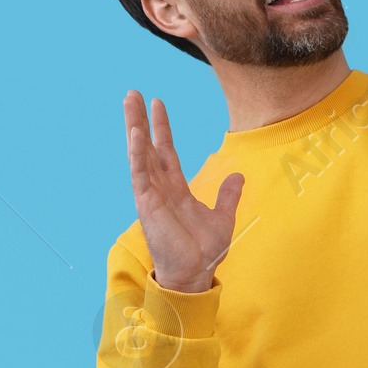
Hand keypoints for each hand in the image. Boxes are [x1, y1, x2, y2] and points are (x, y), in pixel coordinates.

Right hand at [123, 91, 243, 292]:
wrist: (195, 274)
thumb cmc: (204, 252)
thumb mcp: (222, 218)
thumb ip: (227, 196)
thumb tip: (238, 177)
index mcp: (176, 190)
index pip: (167, 152)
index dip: (163, 128)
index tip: (158, 103)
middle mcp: (160, 188)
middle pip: (148, 146)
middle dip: (141, 119)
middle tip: (133, 93)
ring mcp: (151, 195)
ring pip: (140, 154)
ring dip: (134, 127)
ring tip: (129, 101)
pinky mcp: (147, 205)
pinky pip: (140, 174)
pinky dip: (137, 153)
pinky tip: (135, 133)